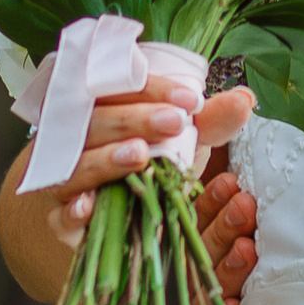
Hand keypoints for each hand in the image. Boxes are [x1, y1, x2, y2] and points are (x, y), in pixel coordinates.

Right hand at [33, 76, 256, 253]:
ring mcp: (64, 177)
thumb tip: (245, 99)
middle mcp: (74, 136)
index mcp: (101, 103)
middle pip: (95, 120)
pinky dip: (72, 211)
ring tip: (140, 155)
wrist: (116, 211)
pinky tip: (88, 208)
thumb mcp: (184, 139)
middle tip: (174, 122)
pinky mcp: (60, 219)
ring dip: (106, 159)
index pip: (120, 85)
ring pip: (75, 164)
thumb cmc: (152, 160)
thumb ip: (211, 119)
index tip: (191, 100)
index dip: (154, 89)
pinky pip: (58, 215)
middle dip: (134, 118)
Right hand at [188, 161, 258, 304]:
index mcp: (208, 240)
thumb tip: (244, 165)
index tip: (231, 182)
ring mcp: (208, 303)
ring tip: (246, 249)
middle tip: (244, 206)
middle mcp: (203, 270)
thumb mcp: (253, 217)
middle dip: (223, 225)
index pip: (201, 217)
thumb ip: (240, 194)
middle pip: (205, 248)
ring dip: (228, 266)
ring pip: (211, 283)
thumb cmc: (276, 248)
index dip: (213, 200)